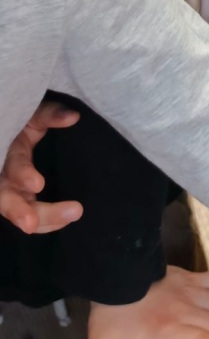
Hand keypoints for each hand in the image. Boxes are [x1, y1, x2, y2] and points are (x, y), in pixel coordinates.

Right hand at [0, 101, 82, 233]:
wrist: (26, 132)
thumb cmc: (29, 122)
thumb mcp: (35, 114)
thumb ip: (50, 114)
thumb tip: (73, 117)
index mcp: (8, 152)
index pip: (12, 166)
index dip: (22, 175)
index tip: (38, 183)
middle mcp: (5, 175)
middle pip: (5, 198)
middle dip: (19, 211)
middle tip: (31, 224)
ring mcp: (14, 189)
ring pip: (19, 211)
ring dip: (41, 220)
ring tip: (67, 219)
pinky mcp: (24, 199)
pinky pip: (32, 215)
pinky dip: (47, 222)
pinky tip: (65, 221)